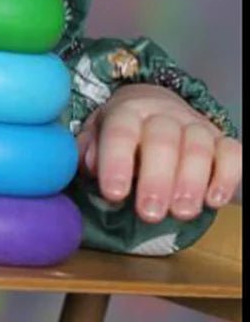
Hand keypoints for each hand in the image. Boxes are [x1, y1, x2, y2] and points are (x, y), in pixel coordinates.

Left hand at [77, 83, 241, 222]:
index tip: (114, 194)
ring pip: (198, 147)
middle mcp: (162, 114)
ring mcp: (195, 125)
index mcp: (127, 111)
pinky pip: (232, 153)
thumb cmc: (122, 133)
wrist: (155, 107)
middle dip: (156, 179)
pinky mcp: (222, 140)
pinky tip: (214, 200)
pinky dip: (226, 176)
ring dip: (191, 182)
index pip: (120, 133)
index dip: (116, 163)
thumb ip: (90, 150)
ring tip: (181, 213)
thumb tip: (90, 166)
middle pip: (162, 141)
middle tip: (149, 213)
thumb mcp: (97, 135)